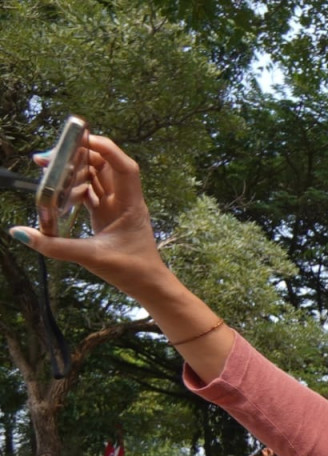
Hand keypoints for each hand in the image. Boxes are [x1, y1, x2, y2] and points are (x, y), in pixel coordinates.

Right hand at [11, 135, 166, 291]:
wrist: (149, 286)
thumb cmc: (131, 271)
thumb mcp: (90, 257)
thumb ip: (54, 246)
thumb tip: (20, 233)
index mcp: (130, 204)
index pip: (124, 167)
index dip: (106, 149)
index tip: (80, 138)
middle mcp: (125, 201)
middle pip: (105, 166)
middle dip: (80, 155)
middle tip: (48, 157)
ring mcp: (116, 207)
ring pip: (97, 178)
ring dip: (75, 170)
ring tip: (46, 168)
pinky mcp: (108, 216)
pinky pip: (92, 193)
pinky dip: (75, 188)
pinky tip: (57, 189)